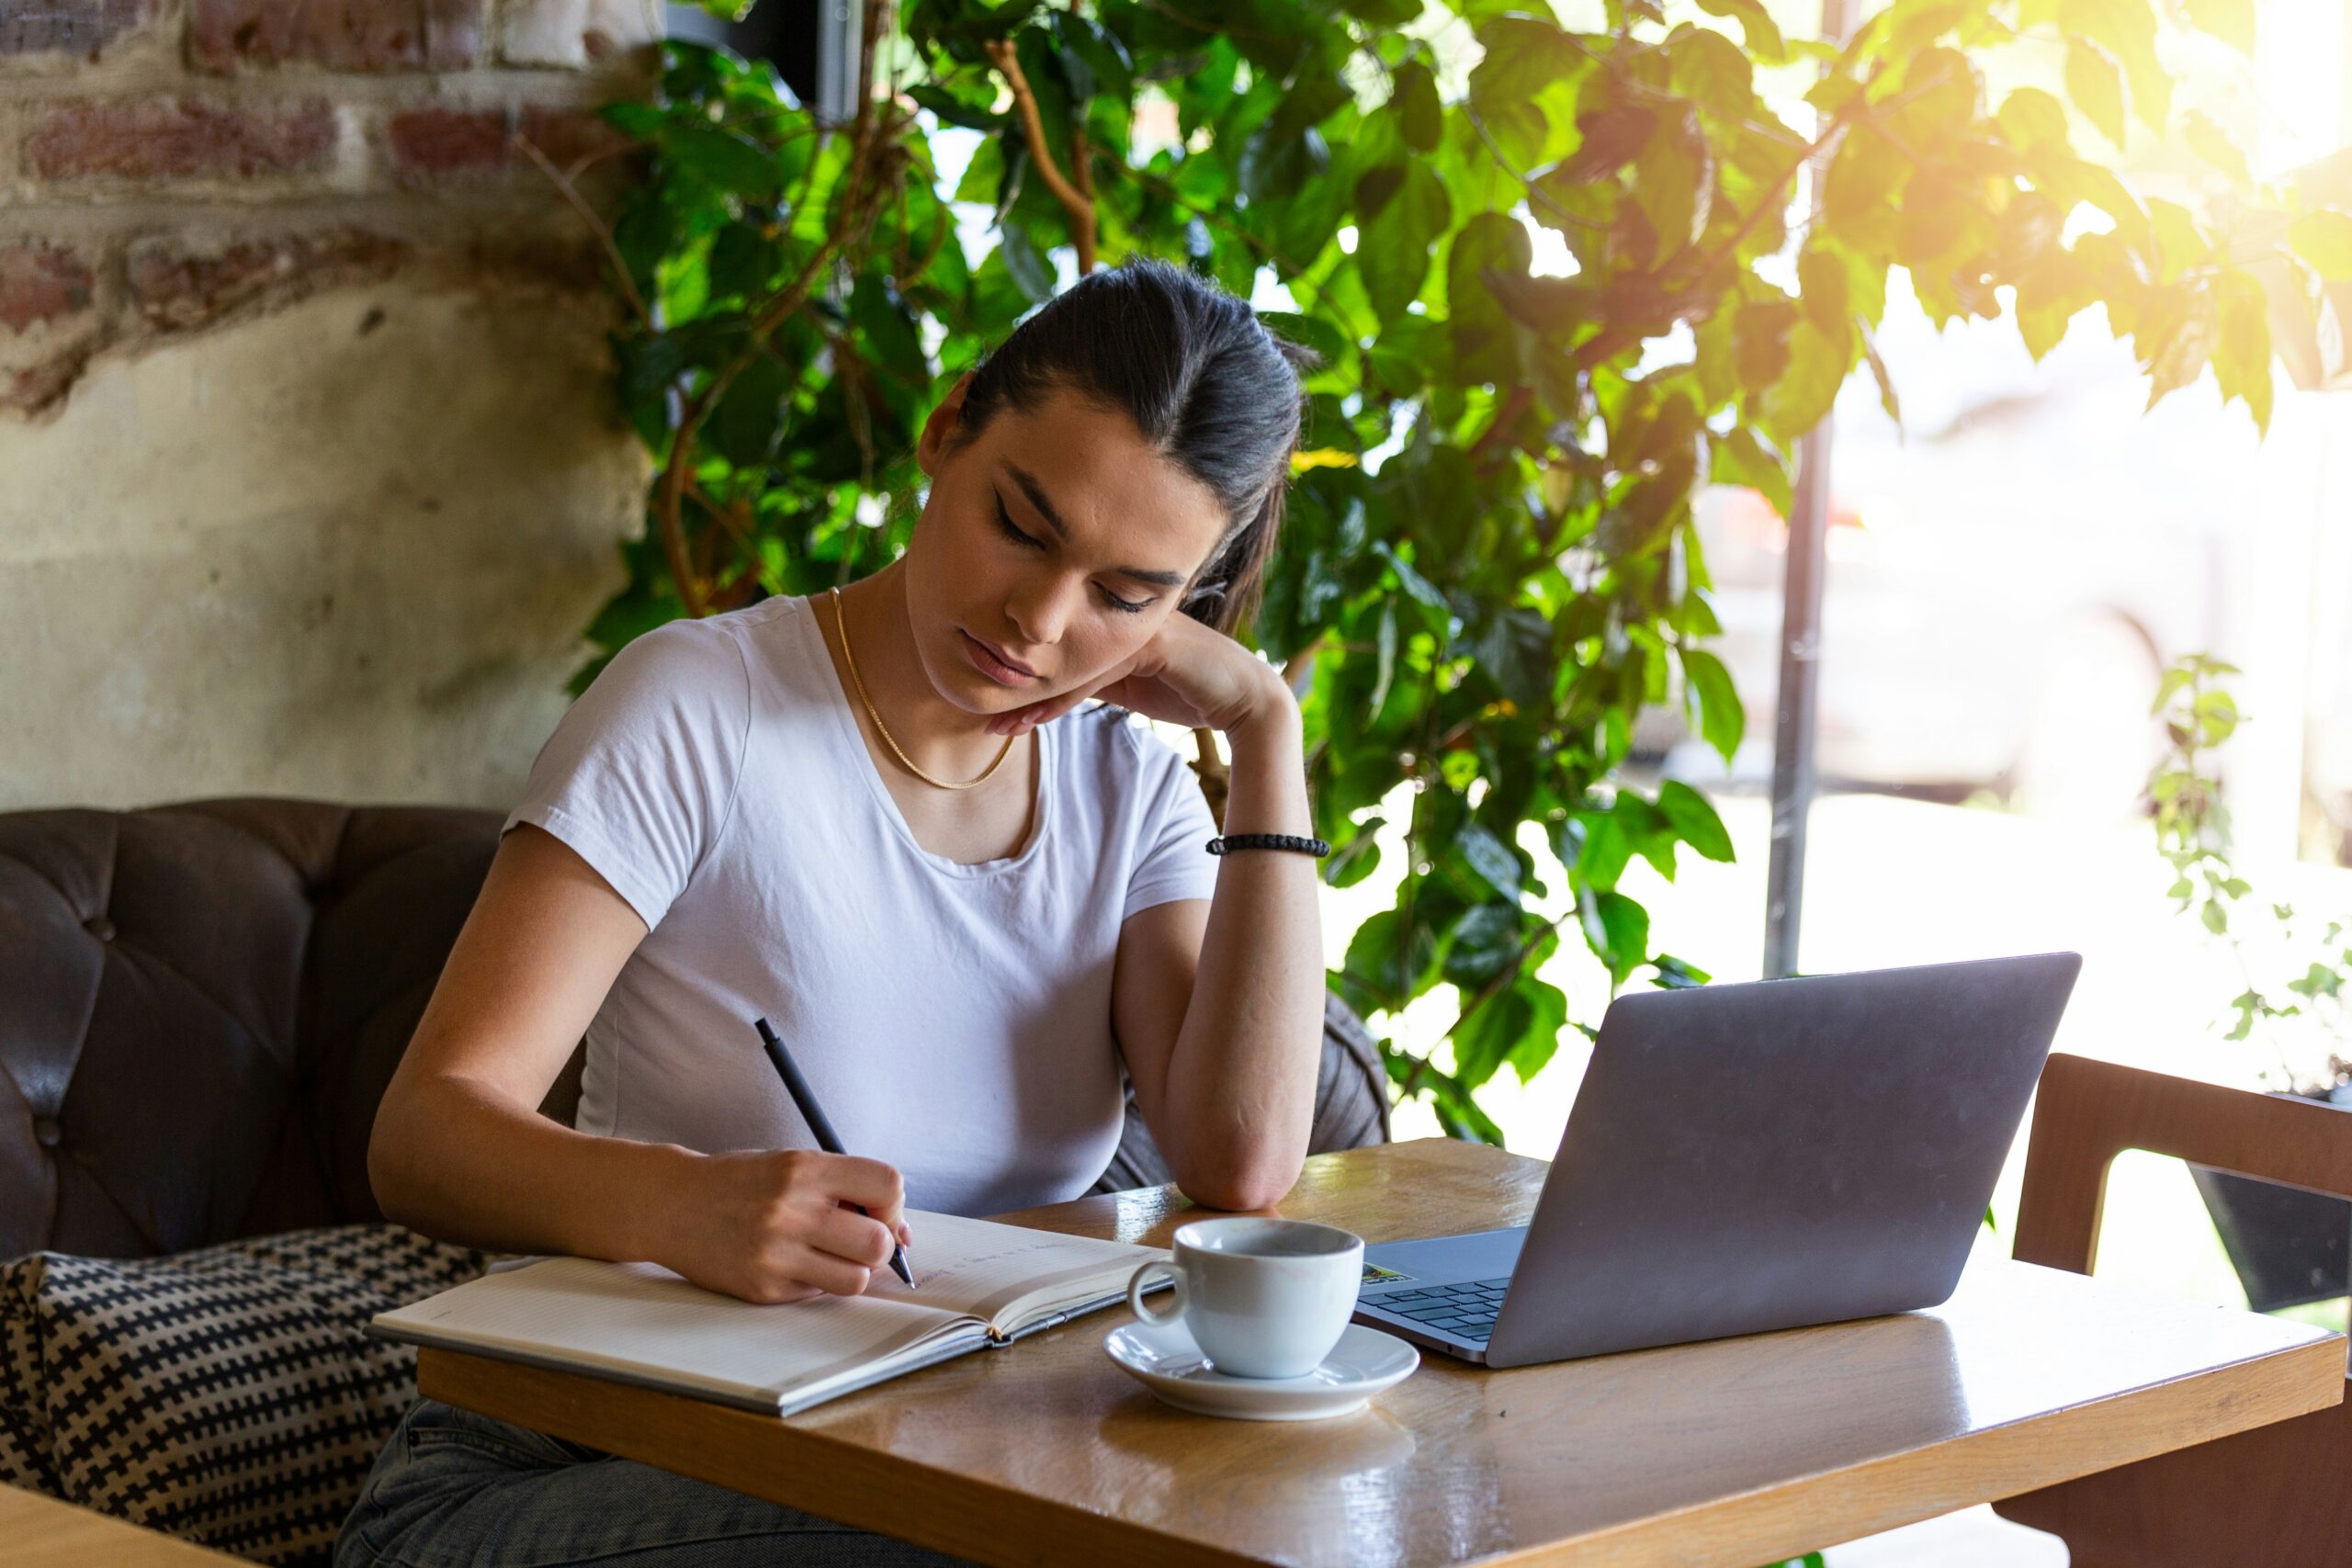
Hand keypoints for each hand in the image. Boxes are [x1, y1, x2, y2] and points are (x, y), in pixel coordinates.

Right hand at [657, 1148, 910, 1304]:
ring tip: (828, 1255)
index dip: (893, 1204)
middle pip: (878, 1242)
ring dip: (852, 1271)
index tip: (880, 1211)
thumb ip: (846, 1189)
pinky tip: (791, 1263)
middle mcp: (791, 1209)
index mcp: (804, 1168)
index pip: (886, 1185)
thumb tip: (903, 1235)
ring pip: (856, 1280)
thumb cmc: (740, 1183)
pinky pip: (817, 1295)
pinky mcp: (762, 1288)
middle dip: (880, 1245)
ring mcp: (775, 1253)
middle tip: (859, 1240)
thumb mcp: (792, 1165)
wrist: (672, 1204)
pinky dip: (815, 1282)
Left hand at [983, 612, 1293, 737]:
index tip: (990, 702)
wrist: (1244, 699)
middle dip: (1016, 682)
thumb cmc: (1186, 688)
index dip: (1021, 673)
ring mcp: (1136, 624)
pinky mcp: (1151, 643)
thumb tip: (1045, 689)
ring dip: (1033, 697)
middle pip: (1056, 646)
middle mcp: (1122, 613)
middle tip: (983, 714)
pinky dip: (1065, 700)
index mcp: (1113, 616)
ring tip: (1003, 725)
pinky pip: (1096, 673)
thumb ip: (1092, 678)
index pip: (1057, 640)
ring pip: (1070, 661)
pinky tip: (1039, 720)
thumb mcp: (1127, 683)